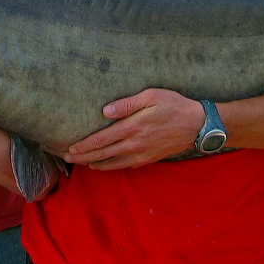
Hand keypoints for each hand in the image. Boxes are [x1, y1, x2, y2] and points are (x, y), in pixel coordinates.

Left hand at [64, 88, 203, 169]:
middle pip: (102, 154)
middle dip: (83, 157)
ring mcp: (141, 155)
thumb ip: (127, 104)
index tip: (70, 148)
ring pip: (112, 164)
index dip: (84, 146)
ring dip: (94, 164)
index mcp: (132, 128)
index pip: (101, 140)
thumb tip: (105, 111)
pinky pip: (124, 166)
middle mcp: (134, 145)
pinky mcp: (148, 159)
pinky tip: (104, 165)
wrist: (197, 126)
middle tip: (67, 158)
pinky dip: (110, 167)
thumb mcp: (151, 97)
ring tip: (81, 163)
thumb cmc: (174, 106)